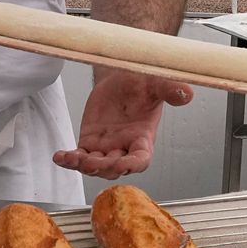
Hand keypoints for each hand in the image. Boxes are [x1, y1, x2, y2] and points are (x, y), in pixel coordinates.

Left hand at [54, 71, 192, 179]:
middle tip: (91, 162)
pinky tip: (59, 156)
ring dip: (83, 165)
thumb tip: (186, 93)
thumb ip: (169, 91)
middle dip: (102, 168)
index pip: (140, 160)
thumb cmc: (142, 85)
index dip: (132, 165)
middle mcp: (124, 148)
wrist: (122, 79)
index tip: (122, 164)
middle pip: (114, 168)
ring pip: (94, 166)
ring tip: (71, 158)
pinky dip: (69, 159)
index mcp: (143, 139)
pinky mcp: (89, 142)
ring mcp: (105, 148)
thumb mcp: (156, 84)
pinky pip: (78, 156)